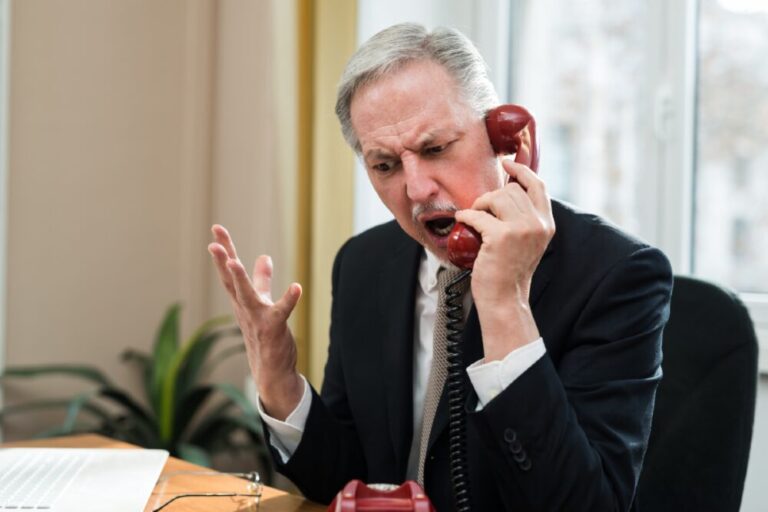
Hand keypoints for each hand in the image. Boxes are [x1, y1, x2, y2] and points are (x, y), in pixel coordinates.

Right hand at [208, 224, 302, 419]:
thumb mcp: (261, 302)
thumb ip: (262, 279)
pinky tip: (296, 288)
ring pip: (247, 296)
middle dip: (223, 261)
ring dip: (241, 279)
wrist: (270, 371)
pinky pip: (281, 312)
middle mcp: (245, 308)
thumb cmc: (264, 335)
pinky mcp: (273, 329)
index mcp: (241, 300)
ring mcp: (257, 319)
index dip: (224, 250)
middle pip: (231, 281)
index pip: (230, 271)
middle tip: (214, 242)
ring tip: (234, 262)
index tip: (217, 229)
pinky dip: (288, 300)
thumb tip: (264, 256)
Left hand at [454, 158, 554, 359]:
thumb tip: (508, 191)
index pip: (538, 185)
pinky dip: (466, 216)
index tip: (507, 165)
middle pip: (511, 190)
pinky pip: (477, 214)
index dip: (521, 171)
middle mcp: (538, 224)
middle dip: (492, 196)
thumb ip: (525, 218)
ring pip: (495, 197)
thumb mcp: (526, 241)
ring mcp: (521, 229)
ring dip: (479, 205)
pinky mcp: (501, 237)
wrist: (505, 299)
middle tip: (481, 212)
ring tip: (474, 219)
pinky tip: (463, 222)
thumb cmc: (509, 271)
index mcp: (547, 223)